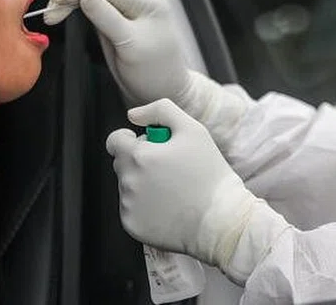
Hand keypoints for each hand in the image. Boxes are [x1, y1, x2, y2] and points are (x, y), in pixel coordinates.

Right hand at [45, 0, 192, 106]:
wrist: (164, 92)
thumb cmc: (154, 74)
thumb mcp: (130, 46)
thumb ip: (108, 19)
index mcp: (148, 2)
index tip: (57, 2)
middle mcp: (139, 1)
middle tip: (51, 11)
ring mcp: (129, 9)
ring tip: (54, 13)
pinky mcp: (120, 20)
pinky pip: (97, 6)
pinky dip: (78, 7)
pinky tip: (65, 12)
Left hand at [106, 100, 289, 282]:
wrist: (221, 219)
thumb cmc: (209, 174)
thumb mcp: (192, 129)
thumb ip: (160, 111)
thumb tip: (133, 115)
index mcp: (139, 156)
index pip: (114, 141)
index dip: (130, 139)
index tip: (148, 145)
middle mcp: (128, 182)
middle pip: (122, 163)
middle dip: (140, 161)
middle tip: (169, 167)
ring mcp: (128, 206)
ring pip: (127, 186)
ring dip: (142, 183)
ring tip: (172, 188)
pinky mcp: (132, 226)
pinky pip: (131, 209)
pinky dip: (144, 206)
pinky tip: (168, 206)